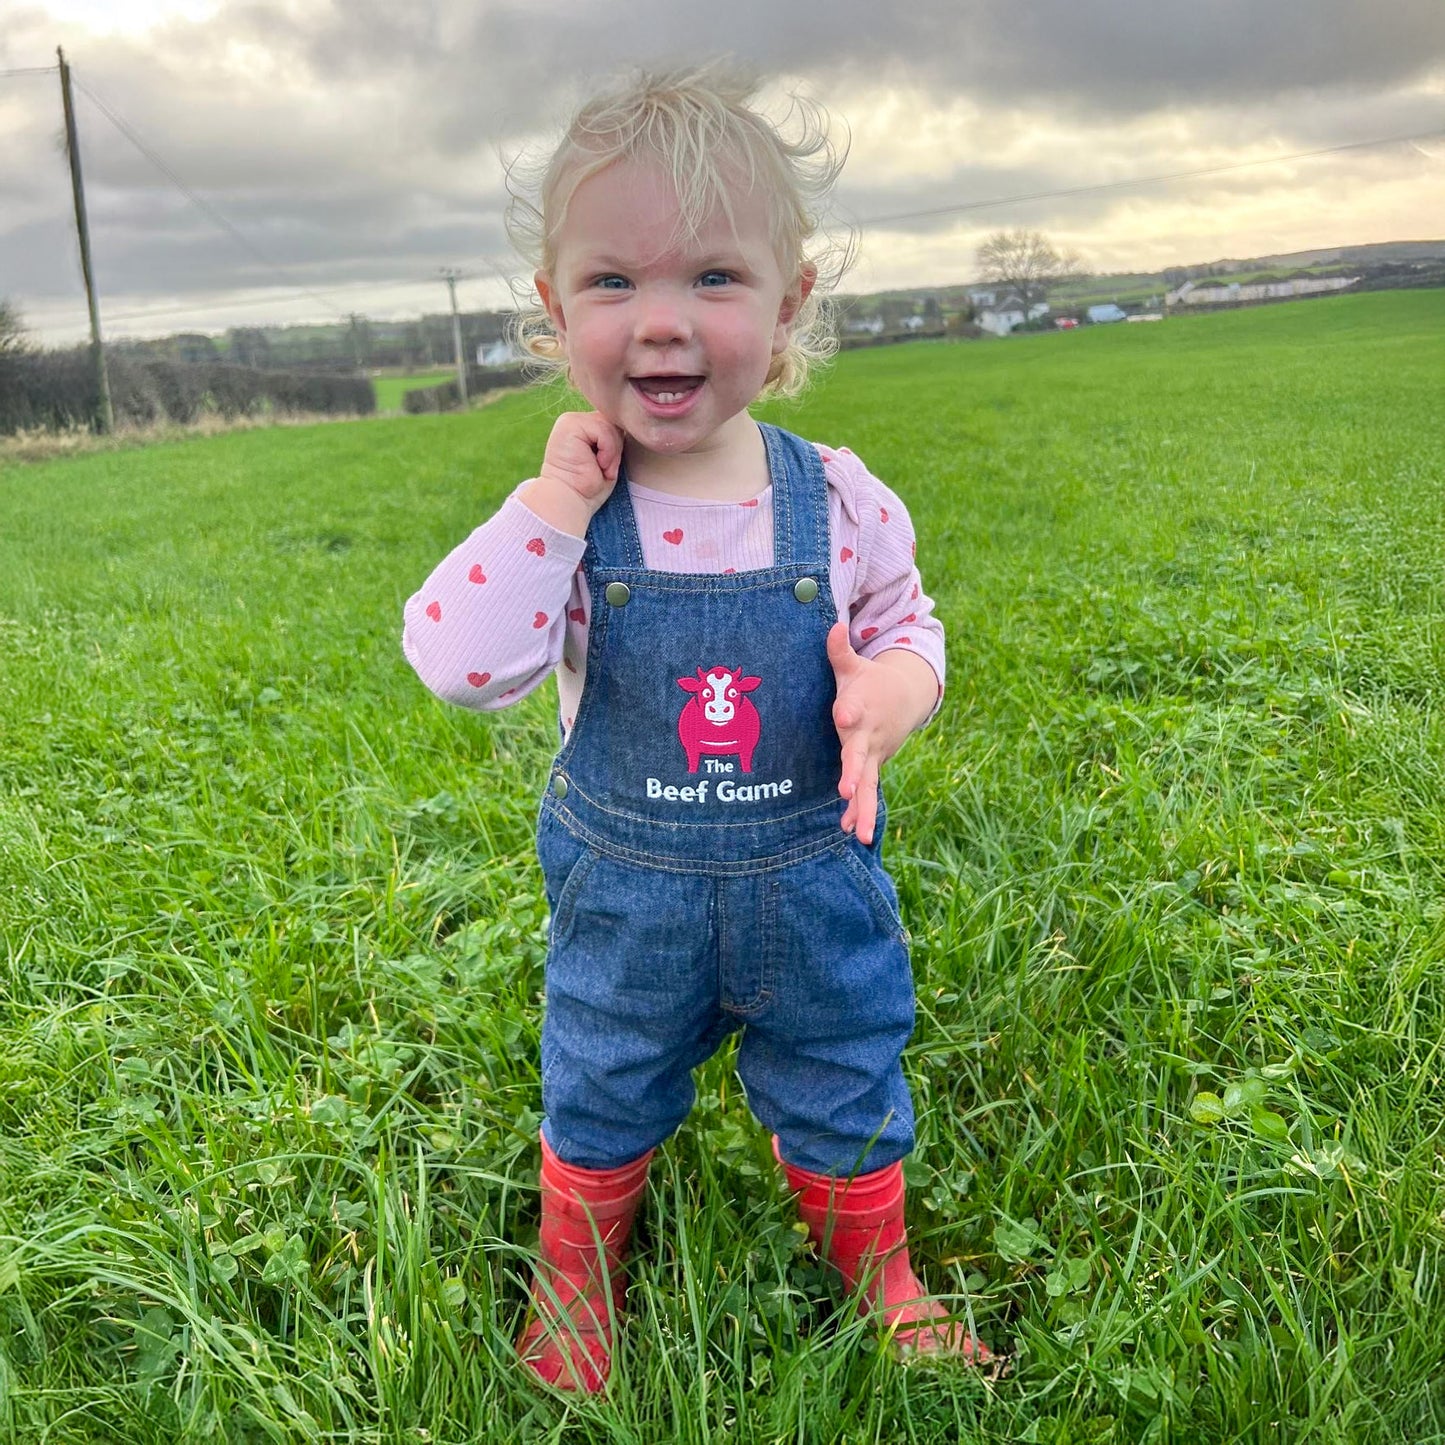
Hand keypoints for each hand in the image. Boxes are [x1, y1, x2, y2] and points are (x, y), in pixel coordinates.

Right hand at [520, 411, 623, 536]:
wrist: (570, 501)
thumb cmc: (589, 486)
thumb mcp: (607, 458)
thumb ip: (612, 438)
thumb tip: (626, 426)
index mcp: (583, 427)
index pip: (613, 423)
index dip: (617, 446)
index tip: (605, 467)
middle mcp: (575, 420)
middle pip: (614, 422)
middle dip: (616, 448)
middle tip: (604, 469)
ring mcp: (571, 421)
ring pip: (610, 426)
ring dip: (612, 452)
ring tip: (601, 468)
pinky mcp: (570, 424)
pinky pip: (604, 430)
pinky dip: (608, 451)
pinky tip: (597, 464)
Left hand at [826, 622, 936, 844]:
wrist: (904, 698)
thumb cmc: (868, 682)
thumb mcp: (853, 666)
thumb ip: (839, 651)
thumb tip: (833, 624)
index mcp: (860, 706)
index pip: (853, 707)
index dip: (848, 711)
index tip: (843, 715)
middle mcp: (868, 734)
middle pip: (860, 755)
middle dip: (855, 772)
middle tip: (848, 790)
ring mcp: (873, 754)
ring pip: (869, 784)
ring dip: (864, 809)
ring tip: (860, 833)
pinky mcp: (873, 766)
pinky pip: (869, 792)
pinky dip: (861, 812)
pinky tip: (854, 833)